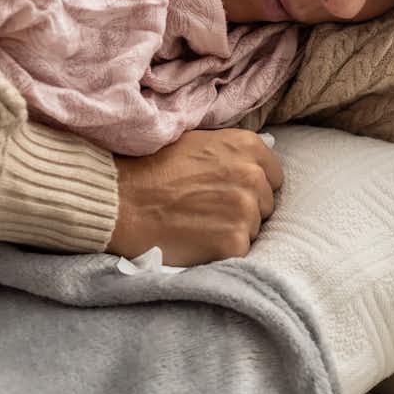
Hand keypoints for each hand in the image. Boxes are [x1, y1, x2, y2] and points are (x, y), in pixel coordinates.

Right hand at [106, 130, 284, 265]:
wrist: (120, 199)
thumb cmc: (151, 168)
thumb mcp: (196, 141)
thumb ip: (230, 152)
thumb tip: (253, 165)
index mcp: (247, 147)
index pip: (273, 177)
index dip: (251, 187)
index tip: (227, 193)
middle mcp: (252, 176)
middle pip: (265, 205)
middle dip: (243, 211)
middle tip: (208, 212)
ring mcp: (245, 211)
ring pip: (253, 230)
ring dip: (232, 232)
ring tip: (198, 226)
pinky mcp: (233, 243)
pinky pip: (239, 252)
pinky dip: (220, 251)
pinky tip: (196, 241)